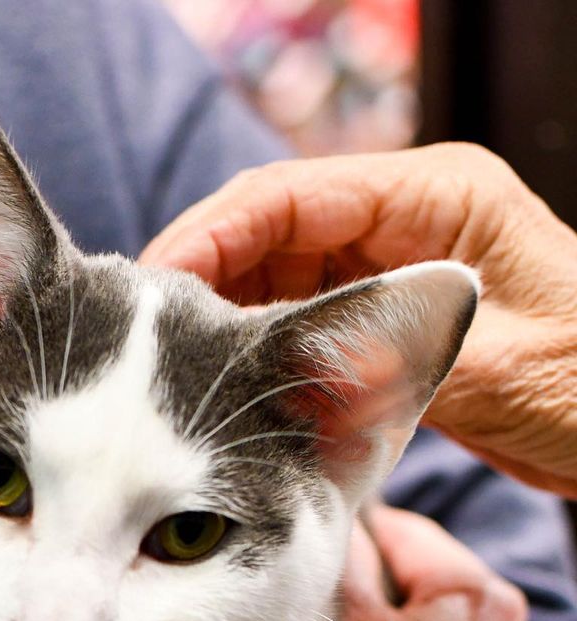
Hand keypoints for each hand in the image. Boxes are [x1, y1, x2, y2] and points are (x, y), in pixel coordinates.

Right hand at [142, 144, 576, 496]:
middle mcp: (401, 227)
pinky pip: (300, 336)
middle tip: (143, 344)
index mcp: (434, 198)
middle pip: (267, 237)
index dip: (208, 237)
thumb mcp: (501, 369)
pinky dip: (262, 365)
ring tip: (171, 377)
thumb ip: (391, 357)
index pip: (287, 197)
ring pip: (274, 288)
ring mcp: (386, 277)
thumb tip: (284, 358)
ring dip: (225, 330)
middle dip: (202, 286)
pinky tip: (229, 399)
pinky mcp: (381, 331)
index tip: (152, 290)